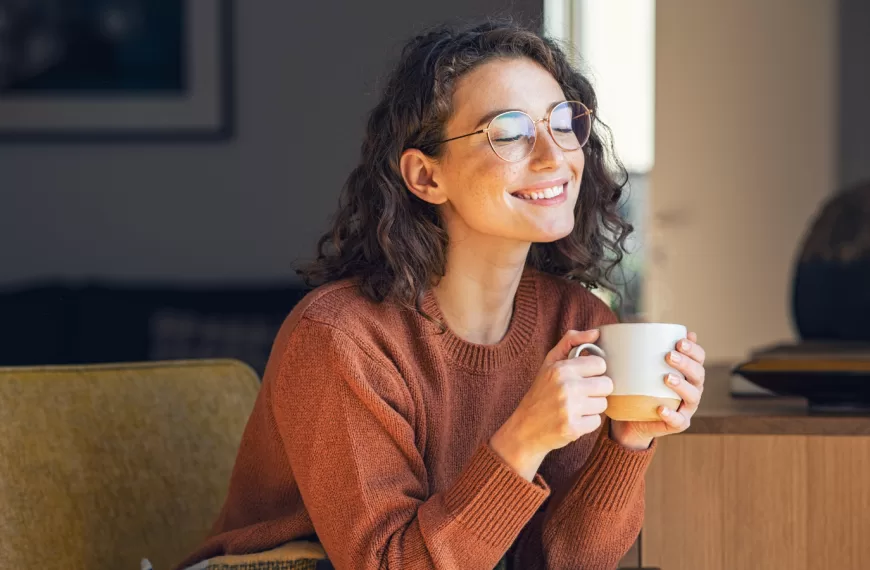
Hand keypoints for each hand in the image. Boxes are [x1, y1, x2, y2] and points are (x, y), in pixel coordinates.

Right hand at [490, 329, 612, 479]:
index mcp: (561, 369)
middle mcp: (566, 387)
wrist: (524, 428)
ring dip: (592, 407)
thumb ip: (571, 342)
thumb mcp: (549, 363)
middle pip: (606, 385)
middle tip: (580, 394)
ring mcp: (570, 408)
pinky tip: (573, 420)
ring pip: (603, 404)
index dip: (594, 372)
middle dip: (596, 390)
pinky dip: (587, 423)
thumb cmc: (540, 393)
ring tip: (575, 407)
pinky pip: (597, 422)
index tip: (583, 377)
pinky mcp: (573, 428)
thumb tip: (596, 332)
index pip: (600, 364)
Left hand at [610, 332, 706, 449]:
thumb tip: (643, 321)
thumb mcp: (641, 366)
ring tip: (666, 378)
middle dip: (686, 363)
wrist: (632, 419)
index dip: (693, 349)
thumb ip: (645, 347)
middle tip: (669, 356)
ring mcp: (686, 407)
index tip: (679, 341)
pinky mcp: (678, 423)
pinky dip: (671, 414)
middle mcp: (692, 388)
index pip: (699, 358)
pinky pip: (678, 420)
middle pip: (698, 374)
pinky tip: (661, 408)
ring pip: (693, 396)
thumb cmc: (639, 387)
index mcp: (688, 372)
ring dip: (682, 386)